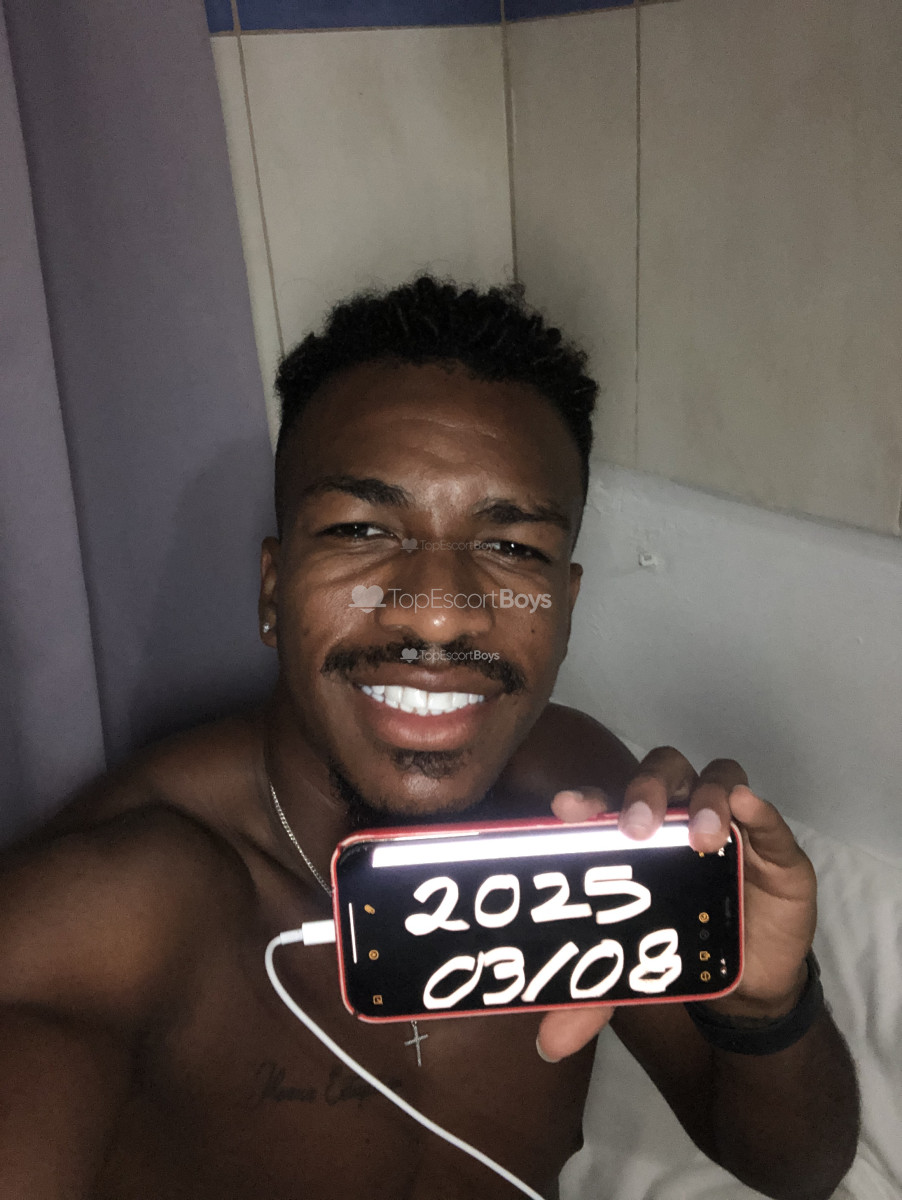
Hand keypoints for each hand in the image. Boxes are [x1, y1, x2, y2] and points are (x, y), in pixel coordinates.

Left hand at [535, 748, 816, 1061]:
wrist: (748, 985)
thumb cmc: (679, 950)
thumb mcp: (633, 974)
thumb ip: (594, 1001)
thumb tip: (550, 1044)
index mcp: (635, 832)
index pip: (607, 799)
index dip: (587, 797)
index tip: (566, 809)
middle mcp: (679, 814)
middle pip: (661, 772)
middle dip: (645, 791)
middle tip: (636, 829)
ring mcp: (728, 824)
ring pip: (716, 777)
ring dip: (705, 797)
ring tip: (701, 835)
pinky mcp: (773, 846)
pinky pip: (766, 814)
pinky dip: (755, 805)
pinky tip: (745, 808)